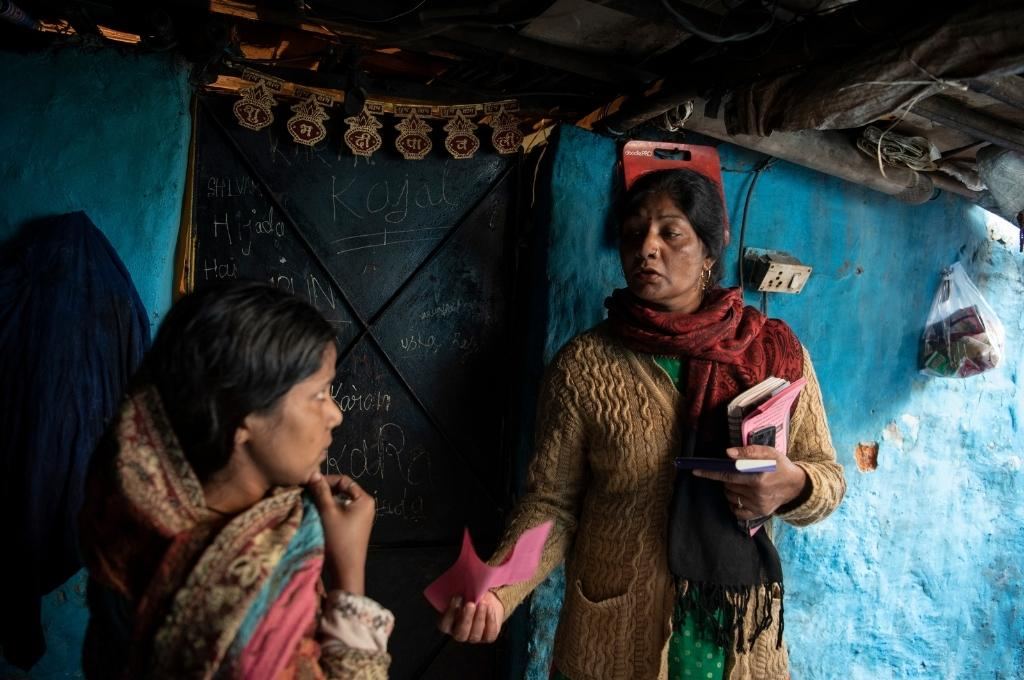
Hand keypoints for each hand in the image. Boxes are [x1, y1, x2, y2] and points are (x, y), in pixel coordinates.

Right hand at [305, 472, 374, 594]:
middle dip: (324, 492)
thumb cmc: (339, 539)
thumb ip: (320, 491)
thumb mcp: (328, 512)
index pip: (343, 480)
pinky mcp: (353, 528)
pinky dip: (328, 512)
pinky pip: (340, 513)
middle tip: (307, 494)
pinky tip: (316, 516)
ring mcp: (360, 518)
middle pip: (342, 491)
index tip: (309, 484)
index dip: (326, 481)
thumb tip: (313, 474)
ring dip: (324, 502)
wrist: (345, 570)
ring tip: (309, 504)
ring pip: (339, 502)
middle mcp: (365, 506)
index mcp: (364, 499)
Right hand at [437, 591, 503, 642]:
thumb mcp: (463, 595)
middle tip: (471, 604)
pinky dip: (490, 621)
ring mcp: (473, 638)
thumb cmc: (470, 598)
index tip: (458, 597)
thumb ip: (459, 595)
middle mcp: (459, 634)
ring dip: (479, 618)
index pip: (445, 624)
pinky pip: (489, 634)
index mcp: (448, 625)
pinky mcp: (487, 638)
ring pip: (475, 635)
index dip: (450, 612)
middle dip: (466, 618)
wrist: (486, 602)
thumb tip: (462, 588)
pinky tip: (490, 608)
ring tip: (483, 604)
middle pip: (460, 633)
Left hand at [691, 446, 807, 519]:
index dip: (711, 472)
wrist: (796, 486)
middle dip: (726, 478)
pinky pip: (737, 511)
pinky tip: (742, 495)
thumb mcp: (769, 452)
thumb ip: (748, 451)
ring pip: (731, 497)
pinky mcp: (759, 514)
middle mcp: (758, 494)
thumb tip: (728, 453)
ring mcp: (758, 506)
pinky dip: (735, 503)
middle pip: (728, 486)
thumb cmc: (780, 466)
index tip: (696, 470)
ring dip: (730, 489)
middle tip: (736, 473)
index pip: (728, 475)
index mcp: (759, 477)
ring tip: (743, 483)